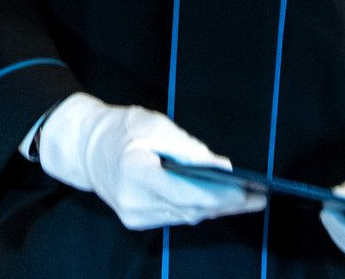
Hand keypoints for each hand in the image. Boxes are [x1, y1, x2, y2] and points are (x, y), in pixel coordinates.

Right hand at [37, 93, 264, 230]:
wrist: (85, 147)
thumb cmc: (120, 129)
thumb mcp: (154, 125)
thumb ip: (187, 147)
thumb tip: (220, 167)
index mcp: (135, 174)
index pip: (183, 192)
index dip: (217, 195)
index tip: (245, 192)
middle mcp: (133, 203)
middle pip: (189, 208)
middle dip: (226, 204)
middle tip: (258, 198)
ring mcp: (134, 216)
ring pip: (185, 215)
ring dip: (216, 208)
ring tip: (249, 200)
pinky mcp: (138, 219)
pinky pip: (175, 215)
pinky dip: (197, 207)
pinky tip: (221, 201)